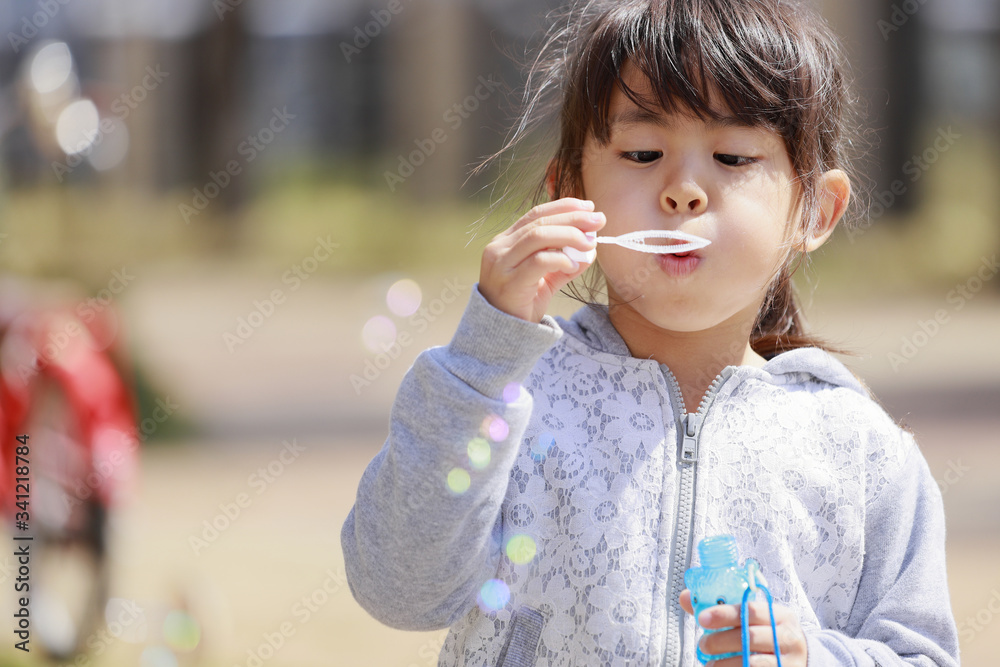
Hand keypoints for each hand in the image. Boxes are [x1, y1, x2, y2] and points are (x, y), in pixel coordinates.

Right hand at [479, 198, 604, 322]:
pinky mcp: (510, 282)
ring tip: (590, 242)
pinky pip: (539, 262)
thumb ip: (565, 263)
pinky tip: (575, 264)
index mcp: (506, 241)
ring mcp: (502, 264)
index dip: (564, 207)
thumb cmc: (522, 303)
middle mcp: (500, 248)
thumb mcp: (546, 279)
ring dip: (569, 235)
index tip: (590, 207)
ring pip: (538, 236)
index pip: (536, 213)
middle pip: (540, 221)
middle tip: (599, 220)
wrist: (502, 334)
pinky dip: (561, 259)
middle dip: (573, 218)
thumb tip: (591, 248)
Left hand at [680, 589, 807, 666]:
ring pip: (754, 664)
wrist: (802, 660)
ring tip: (710, 664)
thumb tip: (686, 597)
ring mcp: (788, 662)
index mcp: (780, 616)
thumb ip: (723, 608)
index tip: (702, 618)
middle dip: (721, 641)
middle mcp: (788, 638)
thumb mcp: (755, 618)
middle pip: (751, 638)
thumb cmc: (769, 634)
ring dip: (725, 665)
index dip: (725, 613)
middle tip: (703, 644)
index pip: (751, 610)